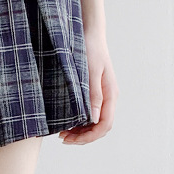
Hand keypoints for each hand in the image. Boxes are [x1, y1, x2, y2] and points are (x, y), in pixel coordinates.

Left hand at [58, 27, 118, 144]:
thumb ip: (93, 97)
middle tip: (62, 138)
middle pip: (99, 128)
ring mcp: (102, 97)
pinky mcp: (94, 94)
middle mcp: (109, 98)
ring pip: (94, 123)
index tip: (69, 138)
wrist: (89, 34)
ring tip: (62, 132)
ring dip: (80, 131)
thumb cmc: (89, 50)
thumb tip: (92, 120)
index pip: (104, 126)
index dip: (88, 137)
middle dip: (82, 137)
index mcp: (110, 95)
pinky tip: (66, 122)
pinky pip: (89, 114)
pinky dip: (79, 122)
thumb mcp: (89, 73)